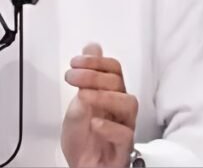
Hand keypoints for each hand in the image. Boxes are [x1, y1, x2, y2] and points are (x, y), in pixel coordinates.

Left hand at [61, 44, 137, 167]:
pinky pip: (125, 134)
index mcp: (110, 96)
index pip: (113, 69)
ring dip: (103, 95)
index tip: (75, 62)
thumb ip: (85, 77)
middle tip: (73, 77)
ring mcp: (123, 128)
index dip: (96, 61)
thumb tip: (92, 48)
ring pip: (129, 103)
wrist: (83, 167)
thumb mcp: (77, 103)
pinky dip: (108, 126)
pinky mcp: (122, 149)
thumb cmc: (83, 140)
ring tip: (84, 98)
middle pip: (118, 82)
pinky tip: (94, 123)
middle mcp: (119, 110)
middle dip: (93, 75)